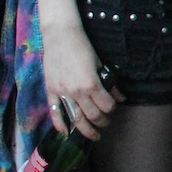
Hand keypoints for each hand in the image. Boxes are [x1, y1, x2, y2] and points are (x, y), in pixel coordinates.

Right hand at [41, 24, 114, 139]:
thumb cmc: (83, 47)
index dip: (112, 109)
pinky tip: (66, 132)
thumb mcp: (101, 64)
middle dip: (102, 122)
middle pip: (93, 115)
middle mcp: (76, 92)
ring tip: (93, 135)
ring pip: (75, 119)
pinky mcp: (50, 91)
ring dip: (86, 130)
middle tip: (106, 123)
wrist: (60, 36)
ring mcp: (62, 93)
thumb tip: (121, 97)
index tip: (113, 108)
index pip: (106, 105)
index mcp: (91, 84)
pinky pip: (55, 112)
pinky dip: (60, 125)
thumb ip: (109, 83)